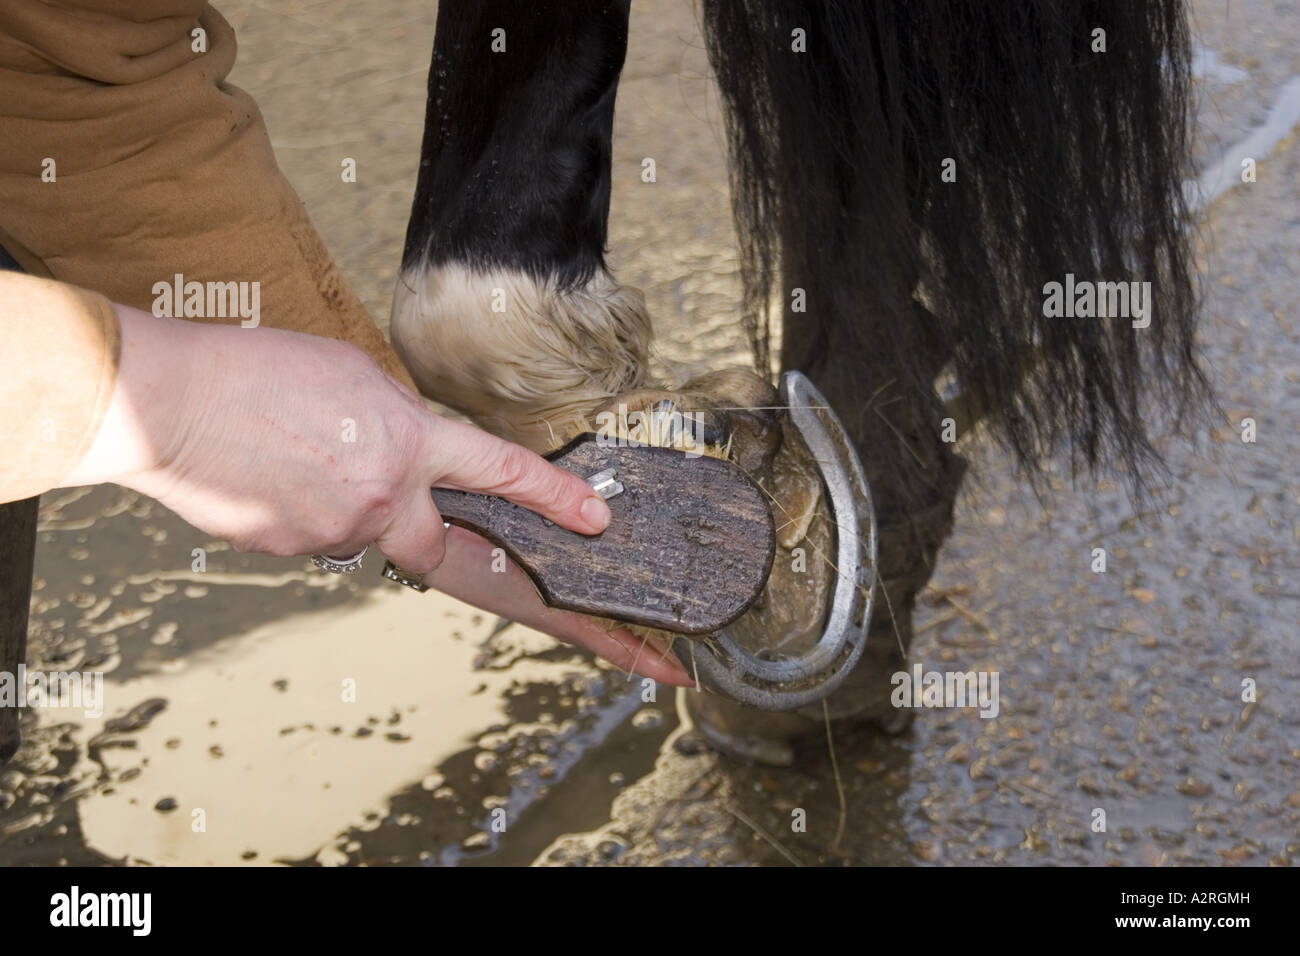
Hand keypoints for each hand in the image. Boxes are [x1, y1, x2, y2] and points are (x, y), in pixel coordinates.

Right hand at [60, 305, 692, 682]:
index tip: (604, 528)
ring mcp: (344, 533)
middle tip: (638, 656)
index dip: (558, 500)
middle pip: (483, 567)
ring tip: (326, 460)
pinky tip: (288, 470)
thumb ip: (406, 424)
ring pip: (397, 541)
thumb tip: (424, 461)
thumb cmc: (254, 370)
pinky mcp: (302, 552)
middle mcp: (388, 499)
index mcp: (409, 440)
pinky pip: (341, 537)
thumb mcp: (354, 376)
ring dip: (391, 515)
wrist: (159, 401)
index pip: (504, 473)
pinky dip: (331, 508)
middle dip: (567, 615)